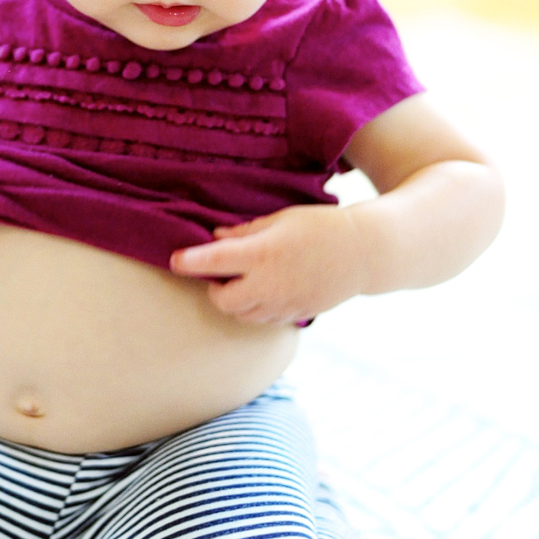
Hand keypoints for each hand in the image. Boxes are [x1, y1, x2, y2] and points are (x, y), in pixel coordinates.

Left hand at [169, 204, 367, 324]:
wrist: (364, 252)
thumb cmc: (320, 226)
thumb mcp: (281, 219)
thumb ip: (245, 232)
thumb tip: (215, 237)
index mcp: (262, 254)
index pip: (213, 262)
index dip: (188, 262)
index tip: (174, 260)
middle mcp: (269, 284)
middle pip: (222, 300)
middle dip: (214, 288)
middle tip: (222, 271)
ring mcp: (283, 304)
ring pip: (242, 314)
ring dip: (235, 300)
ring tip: (244, 280)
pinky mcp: (295, 315)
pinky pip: (264, 320)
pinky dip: (255, 309)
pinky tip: (265, 291)